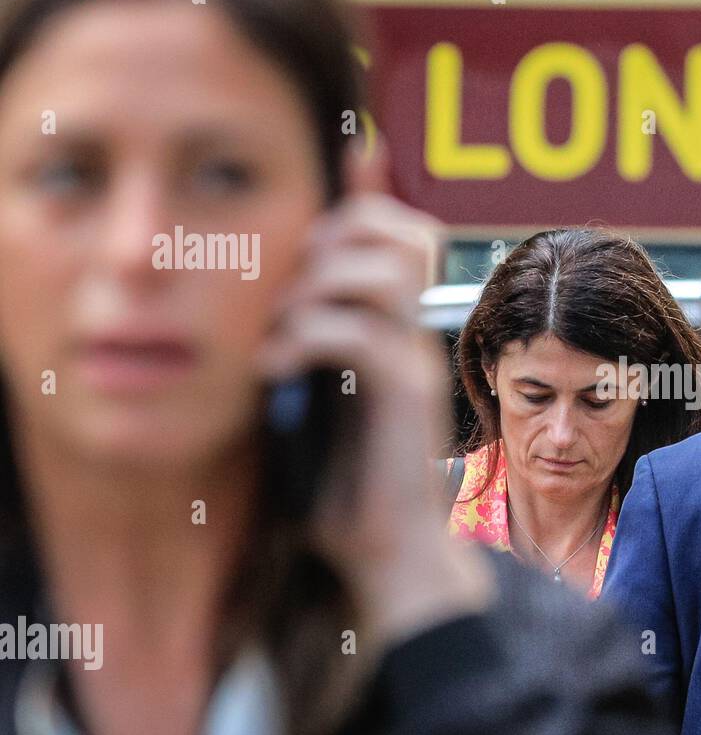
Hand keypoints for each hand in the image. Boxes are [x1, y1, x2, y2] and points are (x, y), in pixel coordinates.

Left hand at [258, 141, 491, 644]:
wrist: (387, 549)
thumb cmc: (343, 484)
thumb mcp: (311, 402)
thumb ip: (297, 353)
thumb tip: (252, 321)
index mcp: (390, 327)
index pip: (397, 234)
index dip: (365, 195)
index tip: (327, 184)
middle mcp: (411, 333)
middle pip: (403, 232)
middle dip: (340, 230)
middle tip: (293, 277)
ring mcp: (414, 359)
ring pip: (387, 270)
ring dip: (321, 280)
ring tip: (280, 323)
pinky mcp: (406, 394)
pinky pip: (361, 333)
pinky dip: (305, 336)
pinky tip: (271, 367)